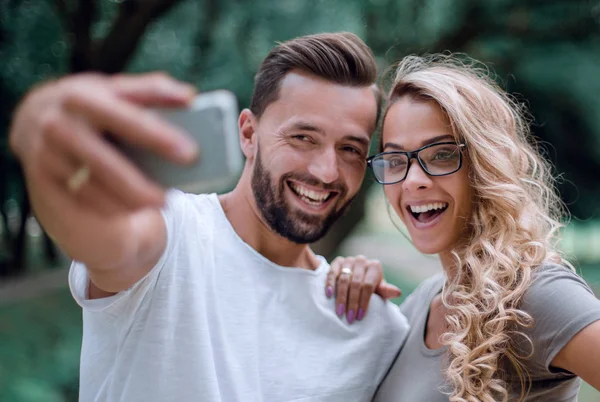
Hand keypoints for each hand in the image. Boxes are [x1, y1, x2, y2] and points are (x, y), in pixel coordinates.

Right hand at [9, 72, 197, 266]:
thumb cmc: (91, 104)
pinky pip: (79, 201)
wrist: (32, 119)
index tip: (191, 153)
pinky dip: (108, 208)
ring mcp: (46, 155)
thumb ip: (152, 90)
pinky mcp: (42, 179)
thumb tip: (190, 97)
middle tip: (170, 200)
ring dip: (126, 202)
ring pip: (90, 188)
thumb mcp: (114, 89)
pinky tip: (131, 211)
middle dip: (137, 184)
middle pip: (103, 162)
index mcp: (82, 97)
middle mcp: (58, 125)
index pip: (125, 117)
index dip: (158, 135)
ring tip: (159, 205)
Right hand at [325, 255, 400, 323]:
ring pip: (343, 279)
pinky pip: (332, 273)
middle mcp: (362, 261)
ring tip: (339, 311)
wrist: (359, 276)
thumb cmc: (371, 286)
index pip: (368, 285)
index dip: (363, 301)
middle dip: (352, 302)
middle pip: (355, 283)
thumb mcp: (380, 289)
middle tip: (349, 318)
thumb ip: (386, 291)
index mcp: (375, 266)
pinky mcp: (337, 261)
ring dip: (341, 297)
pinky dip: (329, 284)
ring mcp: (349, 260)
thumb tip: (398, 292)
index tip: (359, 316)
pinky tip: (328, 295)